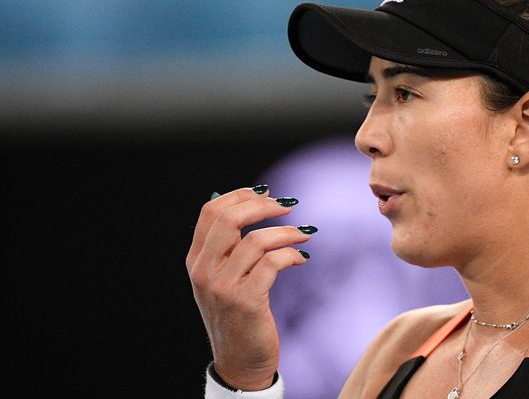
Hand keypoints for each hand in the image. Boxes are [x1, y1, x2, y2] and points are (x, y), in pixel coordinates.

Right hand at [186, 187, 312, 389]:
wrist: (240, 361)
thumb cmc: (237, 315)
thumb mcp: (223, 278)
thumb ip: (229, 246)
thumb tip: (250, 201)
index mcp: (196, 260)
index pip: (211, 212)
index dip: (240, 195)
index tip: (266, 194)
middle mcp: (204, 271)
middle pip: (229, 219)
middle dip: (263, 206)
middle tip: (288, 206)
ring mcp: (223, 287)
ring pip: (257, 241)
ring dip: (287, 232)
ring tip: (305, 234)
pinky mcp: (245, 301)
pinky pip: (273, 263)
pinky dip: (292, 254)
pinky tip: (302, 258)